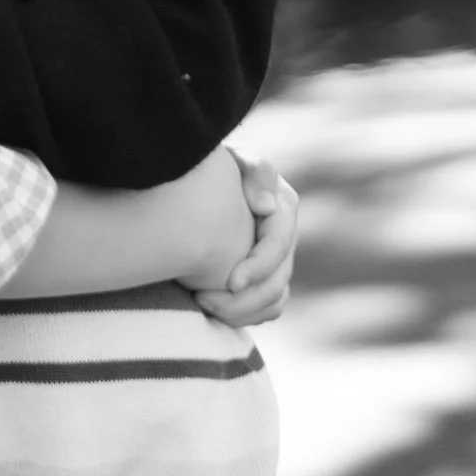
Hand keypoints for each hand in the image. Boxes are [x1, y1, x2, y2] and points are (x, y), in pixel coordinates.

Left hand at [193, 150, 298, 328]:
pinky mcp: (263, 276)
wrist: (191, 181)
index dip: (259, 266)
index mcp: (282, 204)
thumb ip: (253, 172)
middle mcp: (284, 234)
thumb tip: (266, 207)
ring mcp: (276, 258)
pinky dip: (246, 316)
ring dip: (243, 311)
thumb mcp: (227, 158)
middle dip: (245, 297)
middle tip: (204, 302)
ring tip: (204, 307)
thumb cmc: (206, 164)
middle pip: (279, 279)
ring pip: (274, 299)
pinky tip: (215, 313)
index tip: (230, 282)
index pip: (279, 242)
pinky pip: (266, 307)